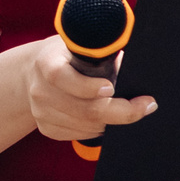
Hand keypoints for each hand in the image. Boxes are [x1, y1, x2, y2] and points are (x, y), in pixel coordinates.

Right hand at [15, 34, 156, 143]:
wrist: (34, 72)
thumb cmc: (68, 56)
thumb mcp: (80, 46)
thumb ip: (100, 54)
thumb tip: (131, 67)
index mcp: (46, 62)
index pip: (61, 77)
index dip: (88, 86)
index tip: (112, 87)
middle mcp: (39, 89)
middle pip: (84, 110)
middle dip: (121, 111)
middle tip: (145, 105)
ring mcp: (41, 111)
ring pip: (87, 126)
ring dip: (111, 121)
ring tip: (126, 109)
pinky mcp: (46, 128)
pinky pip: (80, 135)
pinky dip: (98, 129)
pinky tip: (105, 118)